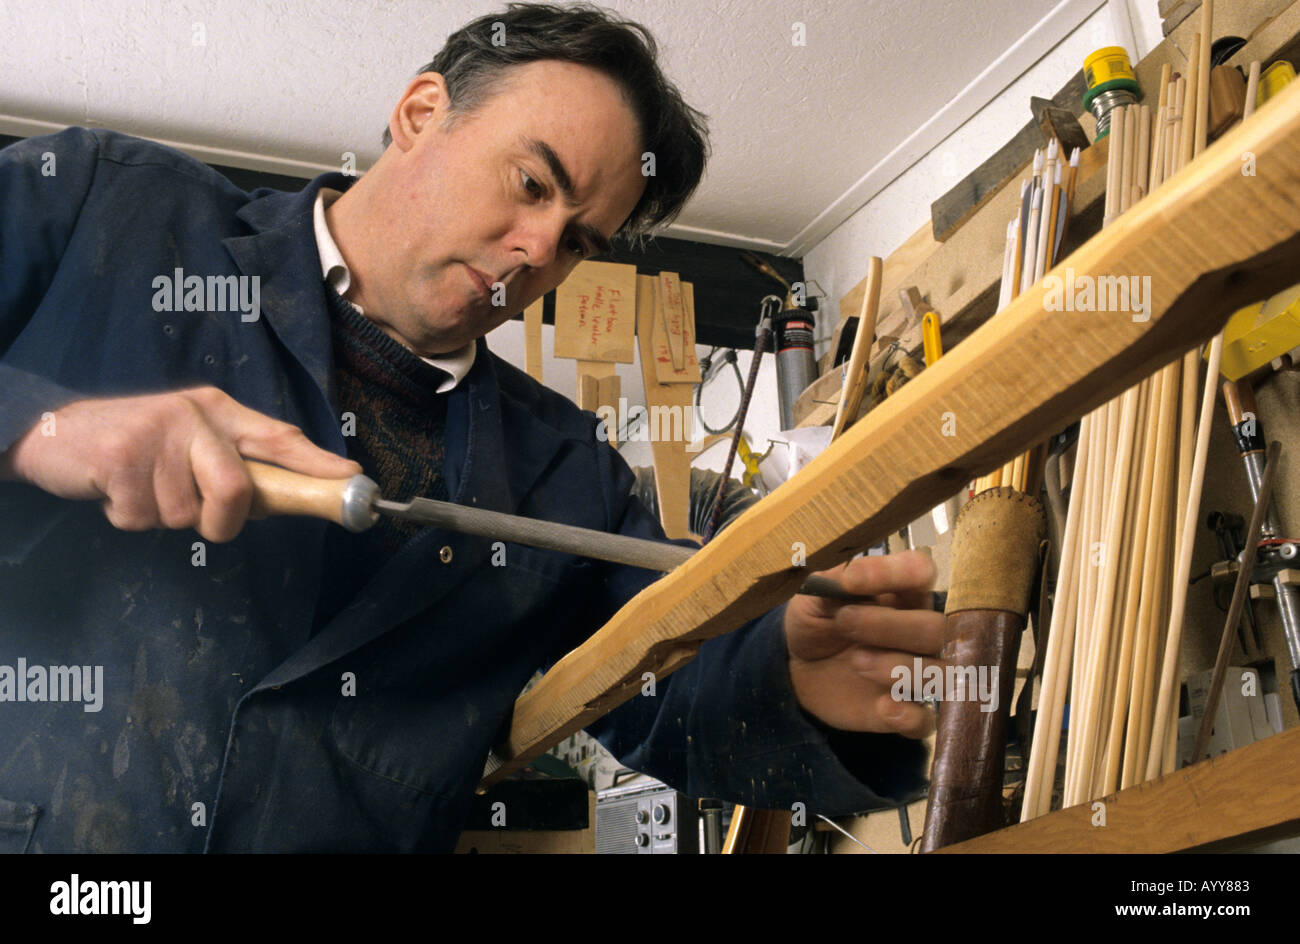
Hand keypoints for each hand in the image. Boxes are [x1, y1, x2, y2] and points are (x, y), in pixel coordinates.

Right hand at [0, 386, 360, 541]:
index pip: (278, 437)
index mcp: (218, 411)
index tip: (352, 478)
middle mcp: (193, 415)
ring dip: (164, 517)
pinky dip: (130, 518)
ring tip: (142, 488)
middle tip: (199, 517)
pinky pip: (144, 518)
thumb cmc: (134, 447)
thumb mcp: (189, 444)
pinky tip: (116, 491)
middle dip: (222, 521)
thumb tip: (286, 499)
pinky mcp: (119, 458)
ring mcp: (155, 433)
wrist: (54, 435)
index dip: (317, 462)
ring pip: (186, 514)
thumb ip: (234, 466)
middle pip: (237, 490)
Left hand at [784, 550, 945, 736]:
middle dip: (892, 626)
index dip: (895, 572)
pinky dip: (911, 715)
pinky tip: (884, 707)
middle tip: (844, 622)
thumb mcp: (815, 594)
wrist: (797, 668)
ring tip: (857, 662)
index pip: (921, 572)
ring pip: (942, 673)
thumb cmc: (817, 620)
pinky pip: (927, 720)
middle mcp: (920, 630)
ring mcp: (918, 673)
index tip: (851, 580)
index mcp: (902, 592)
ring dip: (902, 668)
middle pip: (937, 627)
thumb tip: (853, 573)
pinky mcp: (906, 712)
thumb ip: (836, 579)